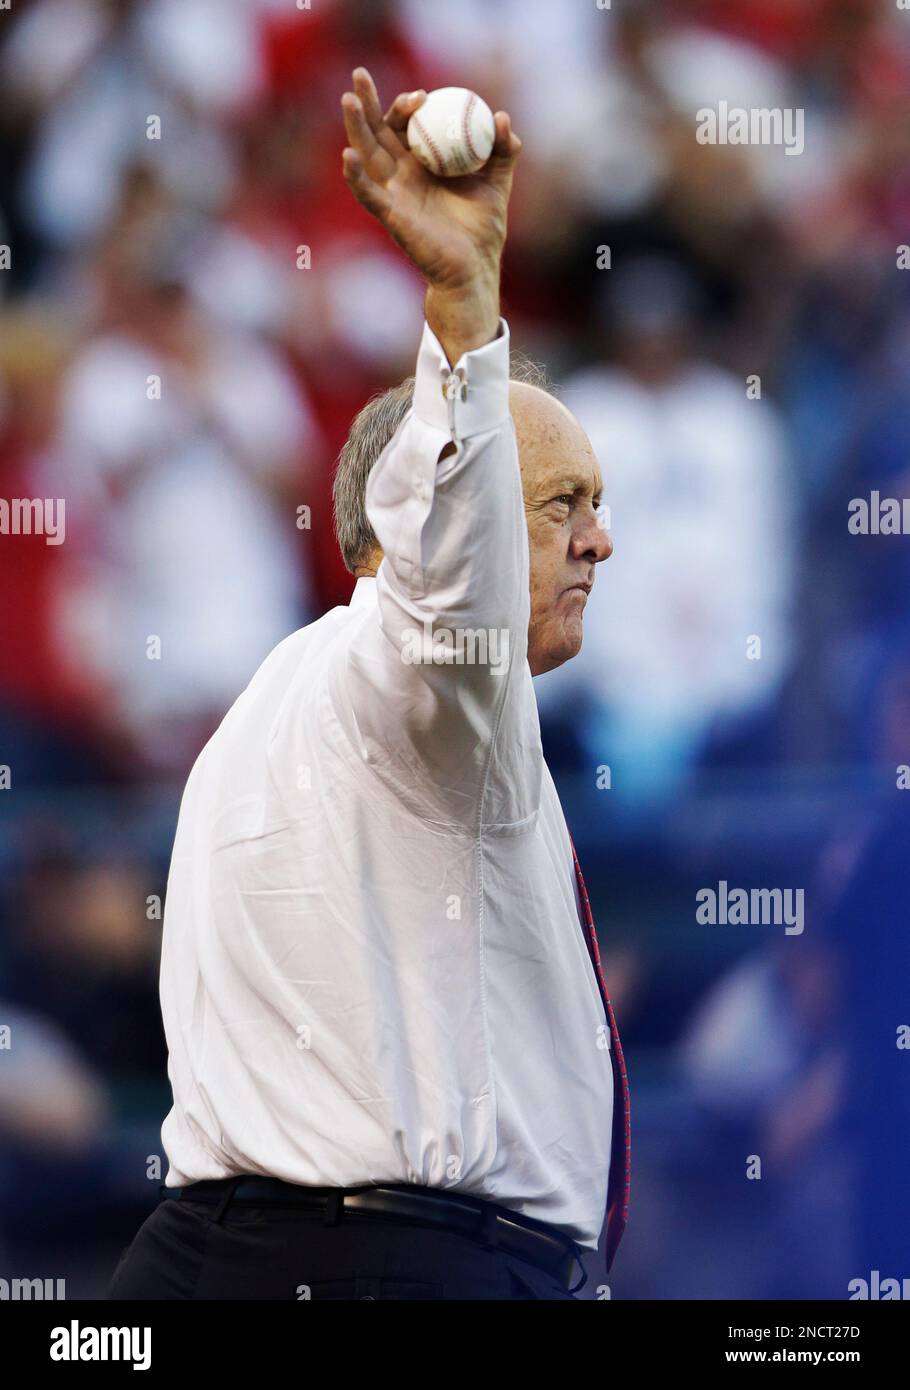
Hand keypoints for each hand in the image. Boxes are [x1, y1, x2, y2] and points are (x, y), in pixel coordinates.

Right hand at [341, 68, 520, 296]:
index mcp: (423, 165)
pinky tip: (347, 156)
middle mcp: (403, 176)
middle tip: (360, 74)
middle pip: (378, 132)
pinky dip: (356, 177)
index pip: (406, 126)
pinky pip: (369, 194)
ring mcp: (394, 195)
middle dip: (368, 102)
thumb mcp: (498, 183)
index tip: (422, 96)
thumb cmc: (483, 231)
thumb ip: (504, 151)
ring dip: (355, 127)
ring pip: (367, 155)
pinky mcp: (391, 216)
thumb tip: (502, 118)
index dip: (407, 106)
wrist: (475, 269)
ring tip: (348, 99)